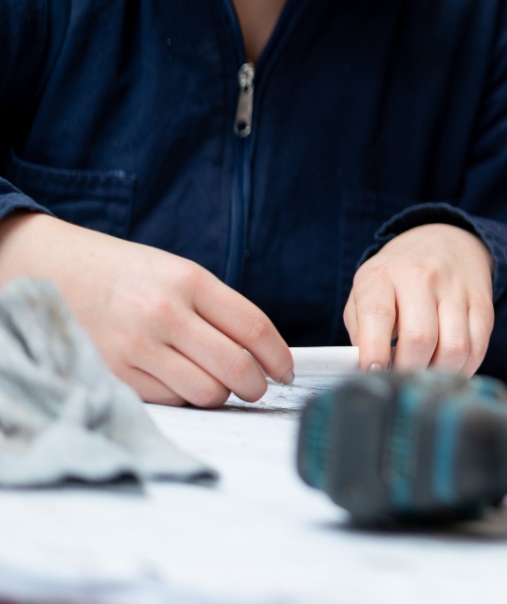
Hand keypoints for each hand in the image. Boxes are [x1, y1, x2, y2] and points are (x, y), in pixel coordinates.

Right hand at [0, 212, 291, 406]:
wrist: (56, 271)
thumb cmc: (128, 275)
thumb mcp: (179, 273)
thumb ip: (219, 308)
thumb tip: (263, 351)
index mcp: (190, 281)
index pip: (254, 328)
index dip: (279, 356)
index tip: (286, 371)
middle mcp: (164, 313)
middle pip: (236, 367)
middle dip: (257, 386)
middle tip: (258, 388)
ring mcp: (136, 346)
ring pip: (205, 392)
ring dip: (220, 395)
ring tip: (217, 385)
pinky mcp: (113, 373)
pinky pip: (170, 401)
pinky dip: (182, 397)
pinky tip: (177, 380)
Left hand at [344, 223, 493, 374]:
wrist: (444, 240)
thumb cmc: (395, 278)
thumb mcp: (365, 292)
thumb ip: (360, 330)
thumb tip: (370, 371)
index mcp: (383, 276)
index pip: (378, 314)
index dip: (374, 350)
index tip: (372, 373)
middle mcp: (421, 277)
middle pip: (420, 338)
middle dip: (409, 372)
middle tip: (401, 382)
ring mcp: (456, 289)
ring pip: (454, 348)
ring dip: (438, 374)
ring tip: (425, 378)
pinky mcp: (482, 302)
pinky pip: (478, 347)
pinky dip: (463, 369)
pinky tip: (448, 370)